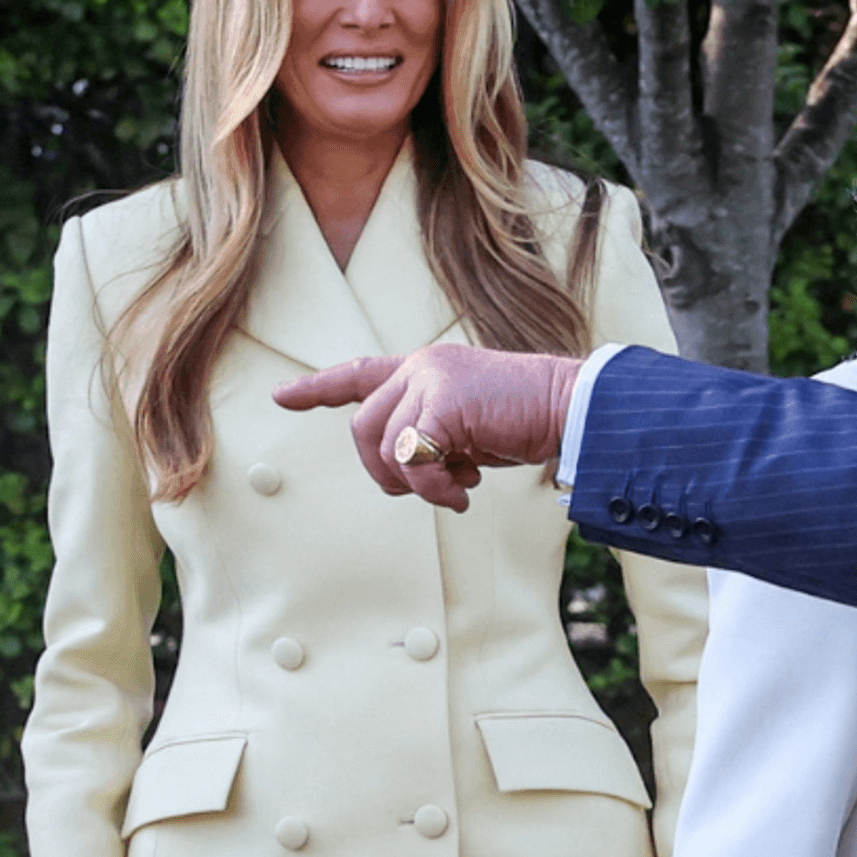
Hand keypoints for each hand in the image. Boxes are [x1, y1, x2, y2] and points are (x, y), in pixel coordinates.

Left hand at [272, 344, 584, 512]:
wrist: (573, 407)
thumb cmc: (531, 420)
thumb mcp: (472, 427)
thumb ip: (435, 437)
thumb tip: (412, 473)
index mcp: (427, 369)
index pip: (360, 372)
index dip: (318, 388)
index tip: (282, 396)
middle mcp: (422, 366)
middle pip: (363, 426)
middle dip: (384, 471)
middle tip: (431, 490)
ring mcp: (431, 379)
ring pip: (383, 445)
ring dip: (414, 483)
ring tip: (455, 490)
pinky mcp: (445, 401)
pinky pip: (413, 458)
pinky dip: (432, 486)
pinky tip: (464, 491)